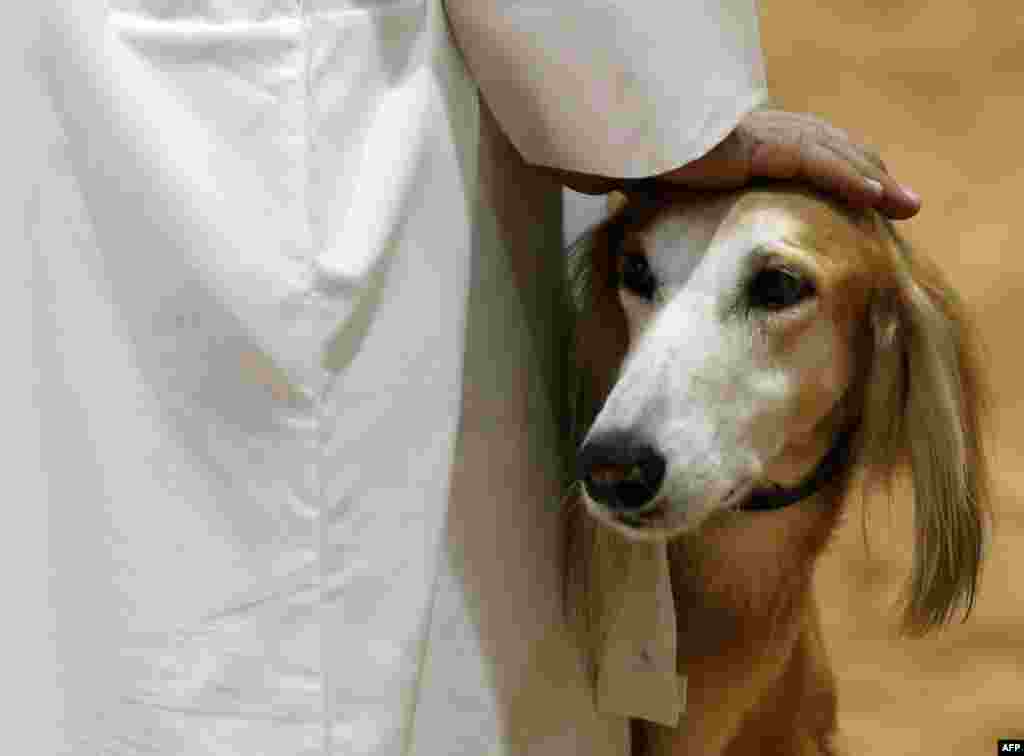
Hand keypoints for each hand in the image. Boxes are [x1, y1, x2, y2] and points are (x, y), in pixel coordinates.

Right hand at [654, 109, 920, 219]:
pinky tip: (874, 196)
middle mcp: (766, 129)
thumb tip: (690, 229)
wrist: (621, 144)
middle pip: (836, 149)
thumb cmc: (639, 164)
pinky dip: (847, 179)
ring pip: (835, 154)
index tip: (872, 197)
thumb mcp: (682, 186)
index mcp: (753, 137)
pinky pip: (815, 163)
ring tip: (905, 206)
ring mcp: (763, 135)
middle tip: (904, 203)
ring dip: (875, 180)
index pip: (816, 150)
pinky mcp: (757, 147)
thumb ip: (702, 197)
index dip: (849, 170)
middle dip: (874, 175)